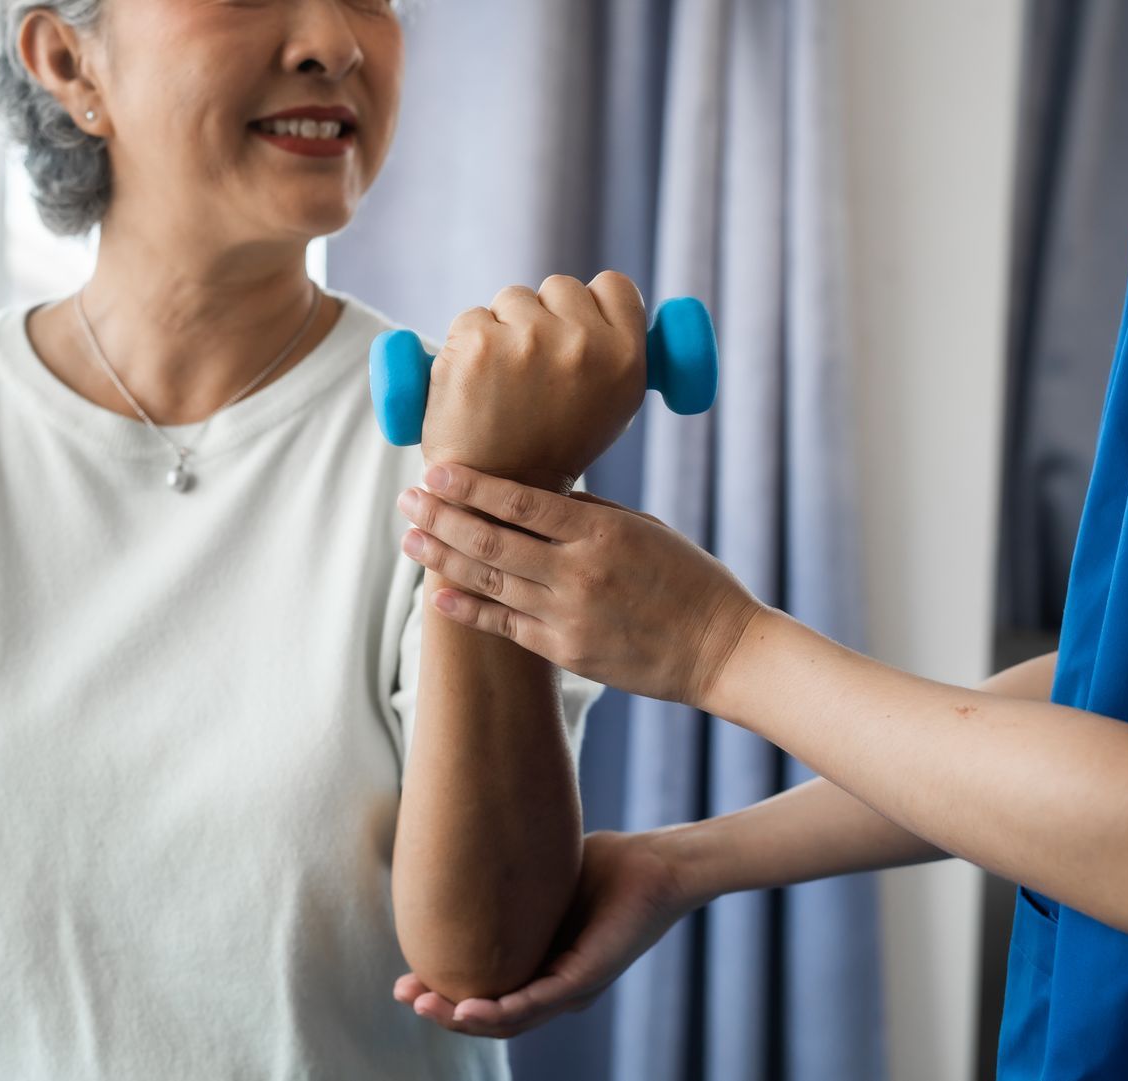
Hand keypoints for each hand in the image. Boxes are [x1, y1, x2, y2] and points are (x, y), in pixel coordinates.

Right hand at [393, 829, 693, 1037]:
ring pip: (509, 1018)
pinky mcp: (587, 978)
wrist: (658, 863)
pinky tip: (468, 1006)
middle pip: (490, 1015)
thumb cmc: (605, 866)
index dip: (443, 991)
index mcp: (541, 966)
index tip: (404, 980)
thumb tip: (458, 859)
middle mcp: (555, 987)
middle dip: (442, 1009)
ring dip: (462, 1016)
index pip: (486, 991)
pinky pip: (538, 1002)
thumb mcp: (539, 879)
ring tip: (425, 1004)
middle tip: (402, 995)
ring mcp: (572, 987)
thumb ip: (504, 884)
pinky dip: (500, 1008)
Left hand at [396, 464, 761, 708]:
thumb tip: (535, 498)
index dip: (472, 486)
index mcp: (600, 532)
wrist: (720, 649)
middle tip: (406, 499)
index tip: (436, 470)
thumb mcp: (644, 528)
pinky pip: (505, 626)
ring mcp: (569, 616)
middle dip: (443, 517)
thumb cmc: (688, 579)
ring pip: (490, 582)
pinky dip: (468, 609)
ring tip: (411, 538)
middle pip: (491, 541)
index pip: (521, 502)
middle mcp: (578, 572)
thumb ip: (588, 513)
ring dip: (443, 558)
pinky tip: (437, 594)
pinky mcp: (566, 652)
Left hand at [420, 272, 649, 492]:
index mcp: (626, 358)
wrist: (497, 493)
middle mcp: (582, 344)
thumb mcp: (612, 405)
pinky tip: (474, 383)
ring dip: (503, 328)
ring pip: (512, 299)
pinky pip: (472, 317)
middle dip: (543, 316)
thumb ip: (614, 351)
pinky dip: (467, 344)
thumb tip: (603, 300)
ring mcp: (528, 340)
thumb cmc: (553, 447)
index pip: (613, 285)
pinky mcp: (477, 342)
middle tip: (531, 369)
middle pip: (559, 287)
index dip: (591, 303)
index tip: (574, 326)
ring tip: (502, 381)